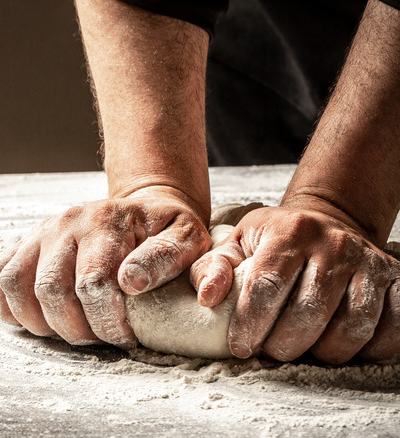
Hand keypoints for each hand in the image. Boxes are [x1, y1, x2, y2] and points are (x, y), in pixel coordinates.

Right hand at [0, 186, 210, 348]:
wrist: (144, 207)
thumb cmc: (166, 231)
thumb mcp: (188, 238)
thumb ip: (168, 258)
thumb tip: (131, 282)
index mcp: (106, 221)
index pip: (91, 284)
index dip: (106, 322)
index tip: (126, 336)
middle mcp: (67, 223)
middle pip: (50, 290)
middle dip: (76, 329)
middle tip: (101, 337)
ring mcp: (41, 232)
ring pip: (17, 285)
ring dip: (41, 321)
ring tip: (72, 329)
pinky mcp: (26, 243)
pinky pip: (0, 275)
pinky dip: (11, 305)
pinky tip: (40, 318)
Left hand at [190, 206, 399, 362]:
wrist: (327, 222)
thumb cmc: (274, 241)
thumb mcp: (237, 244)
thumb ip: (213, 268)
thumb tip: (205, 297)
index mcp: (289, 232)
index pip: (267, 286)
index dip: (250, 323)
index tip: (240, 347)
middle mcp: (333, 244)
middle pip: (309, 311)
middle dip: (285, 344)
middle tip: (272, 352)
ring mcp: (369, 262)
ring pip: (352, 326)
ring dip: (325, 351)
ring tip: (304, 350)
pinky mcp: (398, 279)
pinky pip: (392, 328)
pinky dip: (368, 349)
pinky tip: (341, 345)